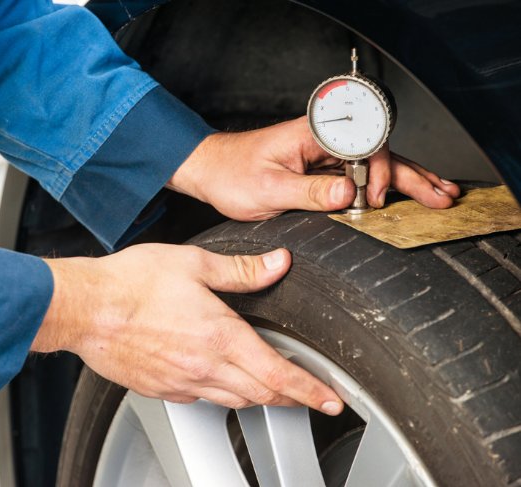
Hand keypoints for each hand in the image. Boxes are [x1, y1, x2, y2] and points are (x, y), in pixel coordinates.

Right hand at [34, 244, 343, 414]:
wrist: (84, 308)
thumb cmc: (130, 284)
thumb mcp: (193, 263)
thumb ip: (242, 269)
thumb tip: (277, 263)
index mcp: (220, 335)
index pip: (279, 375)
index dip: (311, 392)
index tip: (330, 400)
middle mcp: (204, 367)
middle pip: (261, 395)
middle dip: (291, 397)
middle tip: (307, 394)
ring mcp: (181, 383)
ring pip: (234, 401)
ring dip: (258, 396)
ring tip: (269, 387)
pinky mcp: (161, 389)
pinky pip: (201, 399)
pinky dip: (220, 393)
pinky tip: (217, 378)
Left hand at [167, 116, 460, 219]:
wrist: (210, 171)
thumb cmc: (232, 173)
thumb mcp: (269, 189)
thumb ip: (310, 192)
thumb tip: (348, 196)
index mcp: (314, 135)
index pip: (364, 147)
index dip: (376, 174)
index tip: (372, 202)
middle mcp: (324, 141)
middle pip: (379, 155)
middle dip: (412, 176)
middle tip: (441, 196)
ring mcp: (325, 155)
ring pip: (375, 165)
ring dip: (407, 181)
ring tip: (437, 194)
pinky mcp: (321, 169)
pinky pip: (359, 177)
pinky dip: (384, 187)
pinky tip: (404, 196)